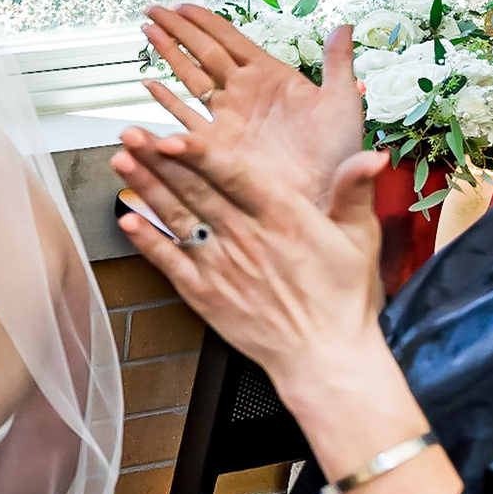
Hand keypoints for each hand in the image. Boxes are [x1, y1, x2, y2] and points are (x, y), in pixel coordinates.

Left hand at [112, 133, 387, 395]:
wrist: (325, 359)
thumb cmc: (343, 299)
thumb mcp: (360, 239)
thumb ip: (355, 192)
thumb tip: (371, 156)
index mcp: (283, 218)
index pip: (232, 177)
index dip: (198, 154)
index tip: (171, 135)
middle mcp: (246, 239)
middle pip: (195, 191)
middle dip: (159, 160)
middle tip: (130, 134)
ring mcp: (221, 267)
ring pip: (177, 219)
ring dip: (146, 189)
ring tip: (120, 161)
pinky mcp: (205, 294)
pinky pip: (169, 262)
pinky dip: (146, 240)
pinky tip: (125, 218)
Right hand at [140, 6, 364, 208]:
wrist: (322, 199)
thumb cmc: (337, 156)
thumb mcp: (342, 103)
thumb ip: (338, 63)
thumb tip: (346, 25)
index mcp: (271, 77)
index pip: (230, 40)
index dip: (205, 21)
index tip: (183, 5)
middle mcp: (243, 95)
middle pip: (203, 52)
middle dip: (178, 29)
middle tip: (154, 9)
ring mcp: (227, 119)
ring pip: (190, 78)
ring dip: (168, 53)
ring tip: (148, 31)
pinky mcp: (215, 146)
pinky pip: (184, 118)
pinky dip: (165, 100)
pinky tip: (149, 84)